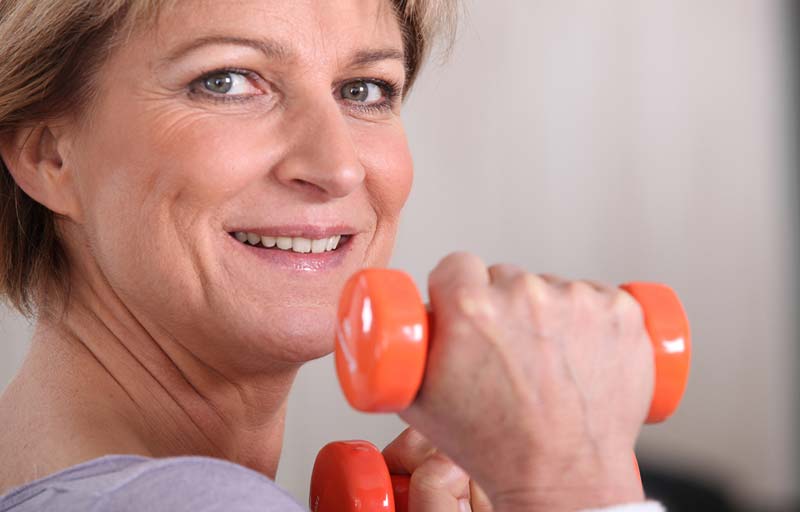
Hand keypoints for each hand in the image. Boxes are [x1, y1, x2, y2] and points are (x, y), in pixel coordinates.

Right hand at [399, 253, 653, 511]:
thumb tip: (395, 325)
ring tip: (548, 362)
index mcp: (472, 310)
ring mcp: (580, 301)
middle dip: (503, 306)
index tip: (467, 310)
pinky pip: (596, 296)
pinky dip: (592, 319)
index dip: (457, 288)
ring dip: (548, 313)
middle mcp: (526, 296)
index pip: (456, 264)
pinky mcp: (622, 311)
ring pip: (551, 287)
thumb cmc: (496, 447)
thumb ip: (400, 352)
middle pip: (505, 275)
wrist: (565, 477)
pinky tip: (582, 354)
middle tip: (509, 352)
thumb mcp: (418, 402)